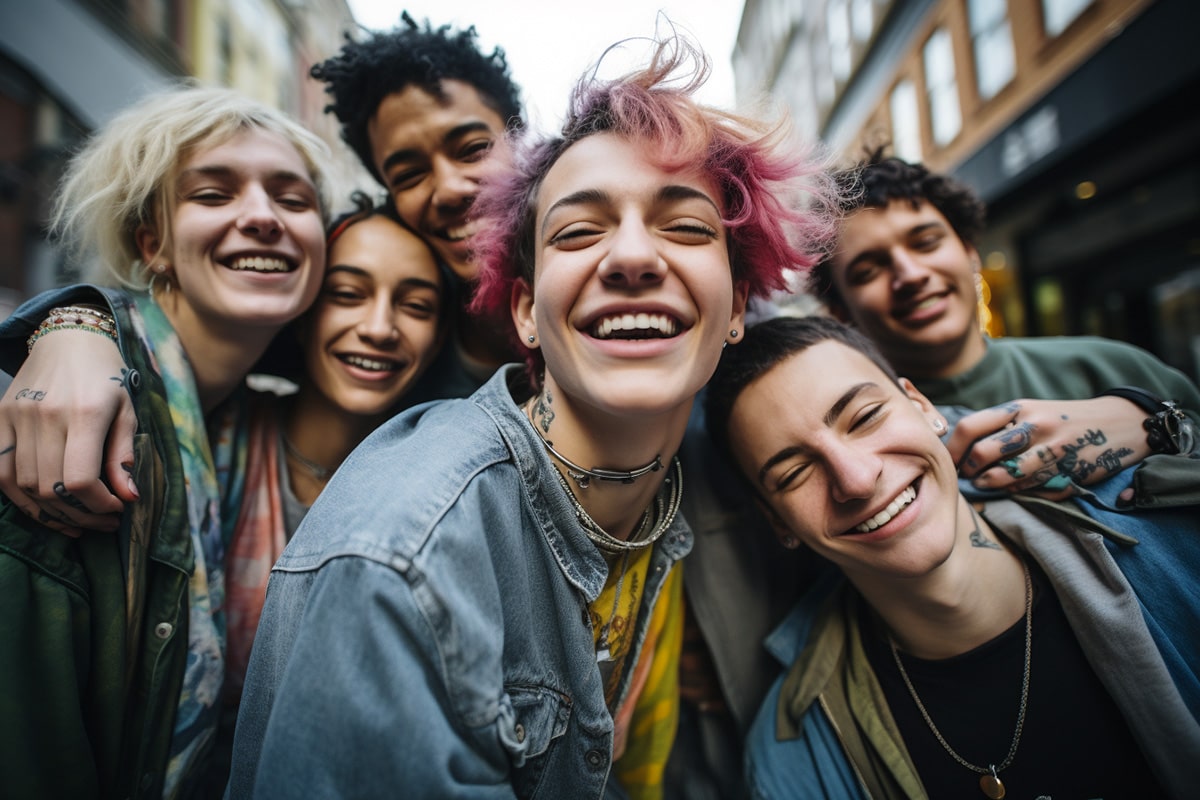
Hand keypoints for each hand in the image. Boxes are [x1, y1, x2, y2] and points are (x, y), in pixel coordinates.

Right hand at [0, 329, 138, 534]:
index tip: (117, 508)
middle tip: (102, 520)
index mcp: (85, 412)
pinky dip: (20, 497)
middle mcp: (45, 415)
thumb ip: (124, 456)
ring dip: (51, 512)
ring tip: (79, 519)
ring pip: (23, 485)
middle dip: (80, 514)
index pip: (79, 479)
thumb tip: (129, 498)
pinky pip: (0, 472)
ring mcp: (16, 416)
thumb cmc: (106, 377)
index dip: (98, 504)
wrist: (69, 339)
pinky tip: (45, 508)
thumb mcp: (128, 411)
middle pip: (50, 487)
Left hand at [945, 397, 1153, 497]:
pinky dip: (1018, 492)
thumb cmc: (1062, 419)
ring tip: (985, 485)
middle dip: (969, 471)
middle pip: (982, 454)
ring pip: (1006, 477)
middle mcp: (1034, 427)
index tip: (951, 460)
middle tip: (968, 477)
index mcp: (1019, 408)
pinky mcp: (1069, 472)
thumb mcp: (1030, 411)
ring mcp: (1053, 451)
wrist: (1119, 422)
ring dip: (990, 486)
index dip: (954, 449)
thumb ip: (999, 426)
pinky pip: (1032, 489)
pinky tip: (1014, 489)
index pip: (970, 427)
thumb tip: (960, 450)